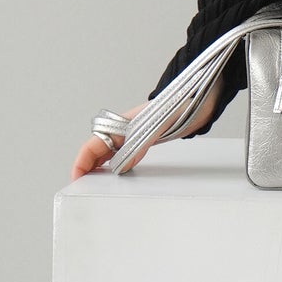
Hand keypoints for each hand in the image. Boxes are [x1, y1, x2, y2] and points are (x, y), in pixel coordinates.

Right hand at [70, 76, 223, 178]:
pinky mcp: (150, 136)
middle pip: (99, 149)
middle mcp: (128, 128)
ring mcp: (138, 132)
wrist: (204, 94)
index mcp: (125, 123)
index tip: (77, 177)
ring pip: (111, 151)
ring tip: (96, 184)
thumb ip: (141, 143)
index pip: (94, 143)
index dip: (82, 161)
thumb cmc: (185, 103)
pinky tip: (121, 173)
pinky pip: (127, 152)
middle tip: (83, 187)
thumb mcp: (160, 125)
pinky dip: (119, 164)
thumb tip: (123, 164)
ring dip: (101, 167)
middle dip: (87, 167)